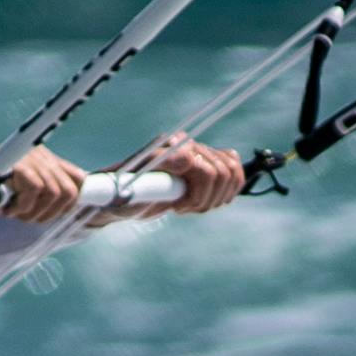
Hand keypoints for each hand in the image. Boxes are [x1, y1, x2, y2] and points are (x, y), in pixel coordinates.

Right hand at [0, 146, 81, 234]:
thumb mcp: (23, 197)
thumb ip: (48, 194)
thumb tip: (78, 198)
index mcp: (44, 160)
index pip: (79, 177)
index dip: (79, 197)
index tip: (74, 211)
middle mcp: (39, 153)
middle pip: (70, 191)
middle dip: (51, 213)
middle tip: (27, 217)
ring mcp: (28, 155)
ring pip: (55, 193)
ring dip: (33, 213)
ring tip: (14, 212)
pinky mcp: (16, 162)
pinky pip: (36, 190)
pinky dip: (22, 208)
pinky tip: (6, 208)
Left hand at [118, 133, 246, 213]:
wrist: (123, 199)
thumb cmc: (125, 193)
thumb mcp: (135, 185)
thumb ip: (160, 170)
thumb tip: (189, 157)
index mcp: (174, 147)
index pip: (209, 172)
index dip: (197, 197)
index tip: (176, 208)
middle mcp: (189, 146)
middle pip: (224, 173)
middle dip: (207, 199)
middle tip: (183, 208)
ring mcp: (198, 156)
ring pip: (232, 173)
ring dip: (217, 198)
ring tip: (193, 206)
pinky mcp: (205, 166)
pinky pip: (233, 172)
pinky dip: (227, 192)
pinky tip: (206, 200)